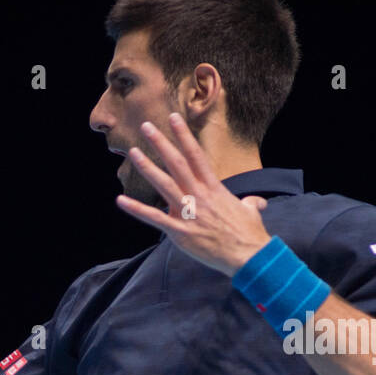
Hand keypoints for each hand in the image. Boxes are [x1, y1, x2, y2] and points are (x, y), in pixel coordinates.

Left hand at [115, 112, 271, 276]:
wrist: (248, 255)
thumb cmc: (250, 234)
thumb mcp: (250, 211)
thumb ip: (249, 203)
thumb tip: (254, 202)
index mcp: (214, 188)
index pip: (196, 155)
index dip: (183, 135)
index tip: (173, 118)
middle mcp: (199, 195)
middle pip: (177, 163)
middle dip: (161, 143)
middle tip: (145, 126)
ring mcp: (188, 213)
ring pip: (164, 184)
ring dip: (147, 167)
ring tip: (133, 152)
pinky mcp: (179, 232)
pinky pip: (154, 218)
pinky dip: (136, 209)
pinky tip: (120, 201)